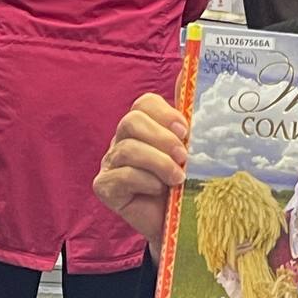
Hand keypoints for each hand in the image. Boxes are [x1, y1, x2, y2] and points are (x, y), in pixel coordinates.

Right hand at [93, 93, 188, 259]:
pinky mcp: (105, 187)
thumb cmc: (184, 186)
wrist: (177, 225)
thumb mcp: (192, 151)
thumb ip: (189, 116)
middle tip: (184, 156)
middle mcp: (123, 141)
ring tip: (177, 178)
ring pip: (128, 148)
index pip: (144, 103)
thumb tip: (187, 72)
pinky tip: (158, 190)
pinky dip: (145, 181)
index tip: (185, 130)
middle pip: (131, 121)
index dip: (164, 113)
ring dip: (158, 162)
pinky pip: (122, 175)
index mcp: (145, 128)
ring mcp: (110, 163)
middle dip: (162, 138)